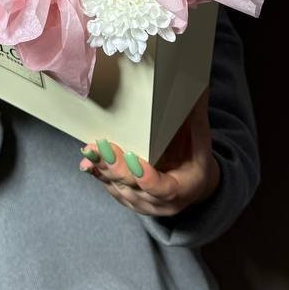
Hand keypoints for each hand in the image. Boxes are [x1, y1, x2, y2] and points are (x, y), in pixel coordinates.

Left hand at [78, 87, 220, 217]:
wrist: (192, 186)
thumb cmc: (195, 158)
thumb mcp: (201, 140)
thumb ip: (196, 117)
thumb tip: (197, 86)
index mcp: (184, 189)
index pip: (164, 188)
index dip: (148, 179)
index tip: (134, 161)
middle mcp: (161, 203)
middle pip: (135, 186)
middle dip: (117, 167)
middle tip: (103, 147)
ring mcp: (142, 203)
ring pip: (119, 187)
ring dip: (103, 168)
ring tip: (91, 150)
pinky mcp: (127, 199)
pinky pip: (110, 187)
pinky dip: (98, 172)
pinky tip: (87, 160)